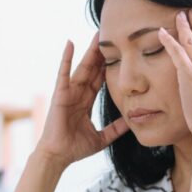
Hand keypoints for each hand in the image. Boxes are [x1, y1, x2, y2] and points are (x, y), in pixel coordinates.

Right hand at [35, 32, 129, 166]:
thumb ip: (116, 129)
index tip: (120, 52)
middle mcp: (78, 93)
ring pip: (82, 67)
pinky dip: (66, 58)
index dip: (109, 66)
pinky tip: (70, 43)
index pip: (100, 79)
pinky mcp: (60, 94)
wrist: (59, 156)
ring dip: (89, 51)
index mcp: (86, 101)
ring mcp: (68, 92)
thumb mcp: (102, 137)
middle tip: (111, 35)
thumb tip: (132, 122)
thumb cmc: (75, 148)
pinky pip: (63, 73)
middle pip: (93, 69)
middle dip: (101, 53)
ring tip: (96, 35)